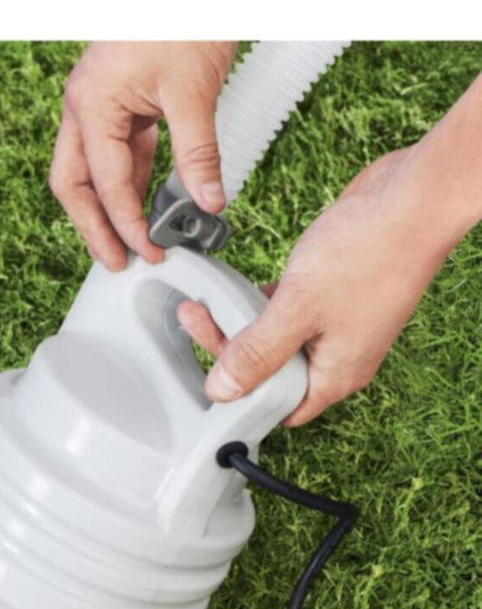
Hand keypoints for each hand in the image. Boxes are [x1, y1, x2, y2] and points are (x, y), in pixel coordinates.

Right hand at [49, 41, 237, 270]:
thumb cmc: (182, 19)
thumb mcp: (193, 93)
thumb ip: (197, 155)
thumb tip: (208, 205)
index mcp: (92, 104)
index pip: (103, 181)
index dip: (125, 222)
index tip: (148, 251)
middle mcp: (85, 107)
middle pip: (73, 184)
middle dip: (93, 226)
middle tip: (116, 262)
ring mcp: (99, 106)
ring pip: (90, 172)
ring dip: (109, 210)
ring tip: (132, 245)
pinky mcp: (120, 104)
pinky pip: (117, 155)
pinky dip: (129, 185)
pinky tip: (147, 208)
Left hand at [179, 97, 481, 425]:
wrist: (413, 199)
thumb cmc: (370, 253)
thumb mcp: (298, 309)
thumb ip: (258, 352)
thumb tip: (223, 390)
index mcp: (337, 374)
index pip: (282, 408)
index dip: (243, 399)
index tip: (207, 376)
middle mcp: (340, 355)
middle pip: (273, 371)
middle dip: (232, 350)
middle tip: (196, 319)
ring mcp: (338, 324)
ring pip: (279, 337)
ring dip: (243, 322)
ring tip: (206, 300)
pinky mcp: (334, 293)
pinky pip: (290, 310)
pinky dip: (263, 302)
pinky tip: (240, 285)